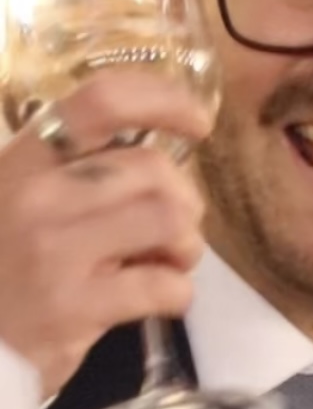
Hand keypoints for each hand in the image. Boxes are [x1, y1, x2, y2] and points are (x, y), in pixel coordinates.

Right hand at [0, 72, 210, 397]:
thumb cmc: (5, 266)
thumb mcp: (20, 199)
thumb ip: (77, 173)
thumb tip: (160, 164)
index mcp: (25, 159)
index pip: (102, 101)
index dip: (163, 100)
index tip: (197, 122)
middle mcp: (37, 195)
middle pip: (153, 168)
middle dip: (184, 199)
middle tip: (173, 228)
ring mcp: (55, 251)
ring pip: (168, 219)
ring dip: (187, 244)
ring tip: (169, 261)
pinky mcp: (74, 307)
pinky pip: (162, 286)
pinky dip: (178, 293)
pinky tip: (161, 298)